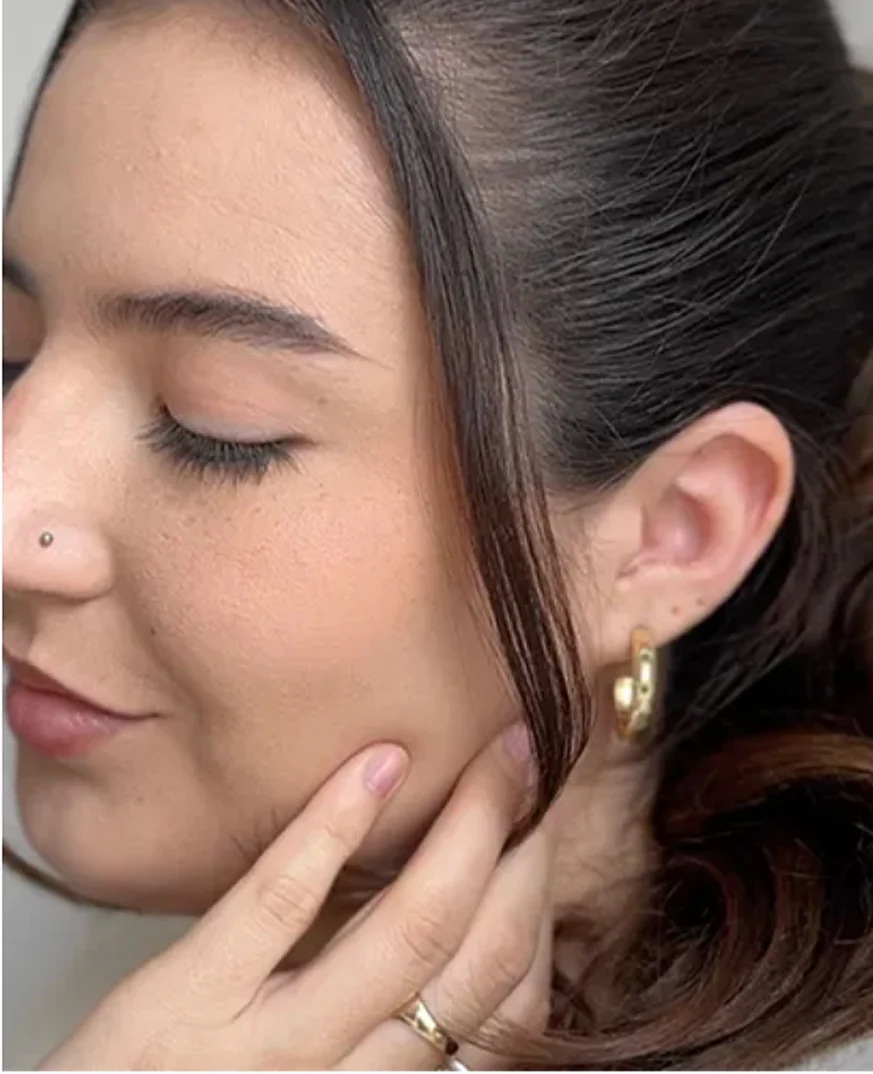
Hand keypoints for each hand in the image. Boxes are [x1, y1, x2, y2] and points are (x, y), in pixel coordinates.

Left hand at [40, 725, 554, 1070]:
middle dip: (522, 857)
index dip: (536, 913)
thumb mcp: (314, 1073)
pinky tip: (379, 763)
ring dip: (468, 832)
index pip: (501, 1012)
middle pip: (472, 962)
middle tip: (534, 769)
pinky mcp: (179, 1005)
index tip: (544, 833)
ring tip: (496, 754)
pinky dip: (335, 829)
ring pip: (405, 936)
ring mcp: (260, 1048)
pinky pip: (278, 907)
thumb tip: (449, 922)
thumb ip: (375, 1020)